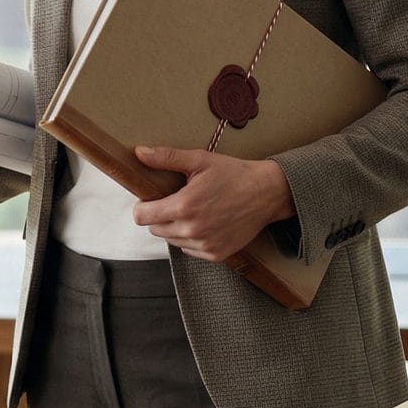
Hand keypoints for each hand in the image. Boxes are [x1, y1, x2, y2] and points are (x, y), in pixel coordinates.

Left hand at [131, 146, 294, 261]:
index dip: (142, 206)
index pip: (142, 217)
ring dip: (175, 228)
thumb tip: (139, 152)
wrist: (267, 193)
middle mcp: (192, 230)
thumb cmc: (233, 174)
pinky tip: (204, 223)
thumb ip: (166, 158)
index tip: (151, 199)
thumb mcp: (200, 160)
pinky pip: (189, 250)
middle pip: (154, 229)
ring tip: (193, 211)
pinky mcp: (216, 254)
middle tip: (176, 201)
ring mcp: (205, 245)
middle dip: (159, 215)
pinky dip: (191, 239)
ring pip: (171, 240)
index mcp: (184, 206)